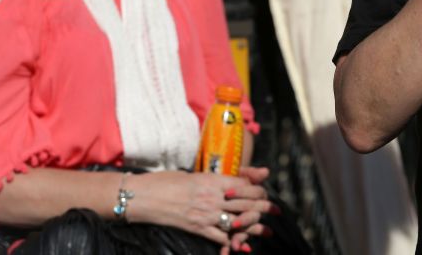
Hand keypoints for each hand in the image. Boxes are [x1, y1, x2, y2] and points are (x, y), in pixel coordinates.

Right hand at [125, 168, 275, 252]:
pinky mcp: (196, 228)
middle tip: (277, 211)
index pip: (244, 184)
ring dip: (254, 227)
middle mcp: (212, 197)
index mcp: (212, 180)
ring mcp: (205, 214)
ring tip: (267, 231)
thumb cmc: (166, 181)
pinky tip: (240, 246)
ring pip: (237, 221)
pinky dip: (232, 243)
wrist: (144, 196)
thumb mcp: (194, 174)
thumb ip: (216, 178)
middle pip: (246, 202)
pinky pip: (219, 237)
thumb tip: (234, 178)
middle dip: (263, 207)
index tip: (266, 192)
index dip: (258, 188)